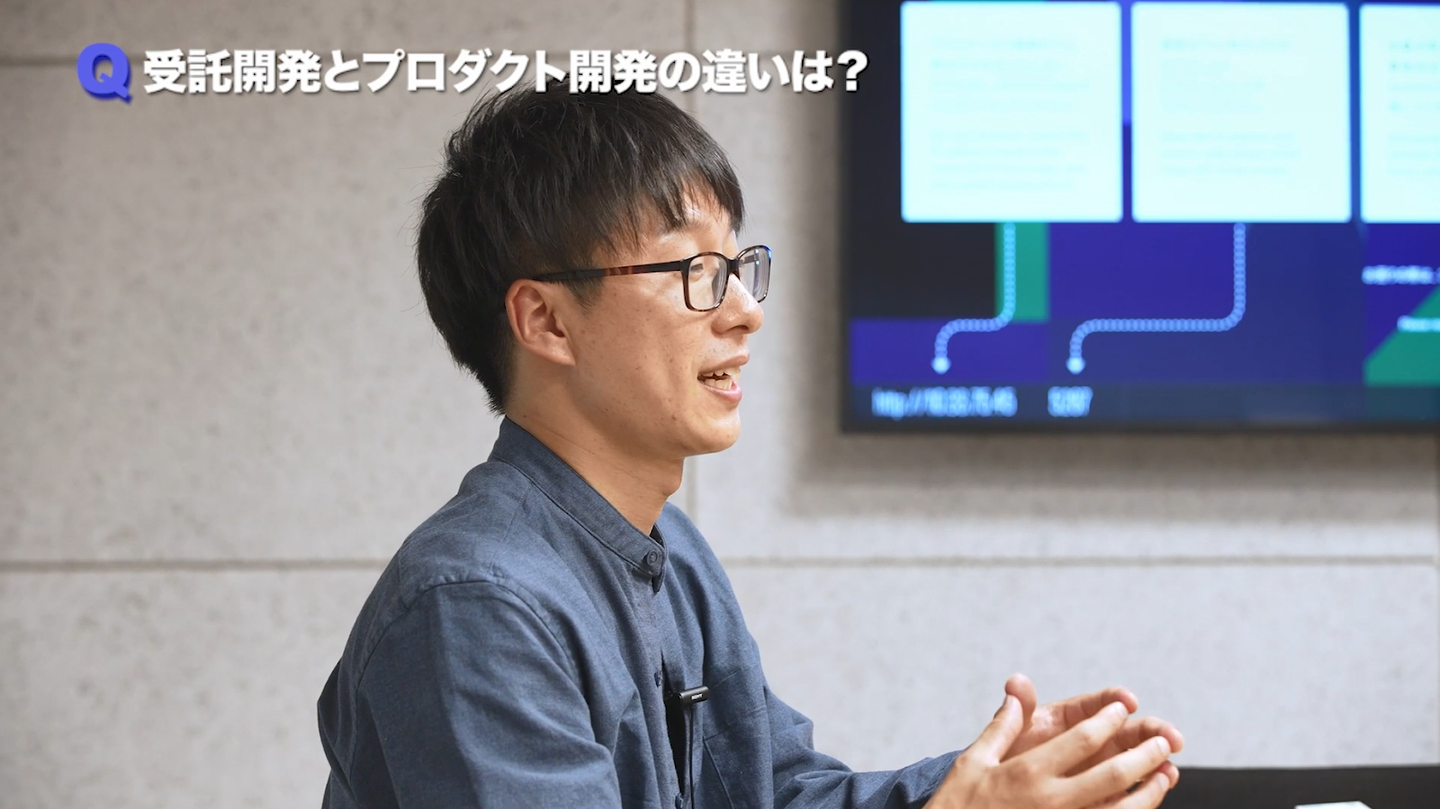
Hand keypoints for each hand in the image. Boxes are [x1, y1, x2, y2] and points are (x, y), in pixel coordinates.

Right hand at [925, 693, 1175, 808]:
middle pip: (1112, 773)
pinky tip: (1141, 806)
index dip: (1109, 719)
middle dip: (1144, 754)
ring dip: (1148, 791)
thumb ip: (1001, 727)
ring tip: (1165, 773)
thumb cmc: (960, 805)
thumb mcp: (973, 761)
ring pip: (1120, 808)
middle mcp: (1051, 800)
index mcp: (1029, 771)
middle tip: (1166, 739)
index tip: (1125, 707)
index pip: (1082, 738)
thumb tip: (1016, 692)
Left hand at [1002, 674, 1183, 785]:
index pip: (1096, 704)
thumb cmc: (1005, 766)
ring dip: (1156, 759)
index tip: (1126, 701)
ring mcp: (1099, 767)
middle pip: (1126, 731)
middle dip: (1151, 731)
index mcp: (1067, 720)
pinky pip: (1130, 788)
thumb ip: (1013, 715)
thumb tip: (1015, 683)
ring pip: (1136, 759)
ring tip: (1168, 765)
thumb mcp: (1004, 741)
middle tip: (1168, 736)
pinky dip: (1148, 784)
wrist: (1003, 800)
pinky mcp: (1103, 794)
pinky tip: (1162, 781)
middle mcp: (1090, 741)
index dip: (1114, 700)